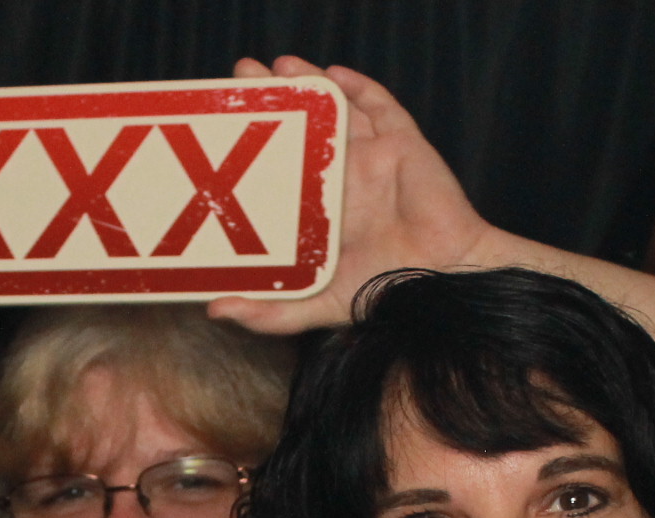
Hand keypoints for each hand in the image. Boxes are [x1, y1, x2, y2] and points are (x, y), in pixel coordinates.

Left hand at [208, 56, 490, 334]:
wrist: (440, 283)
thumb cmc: (383, 296)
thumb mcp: (315, 308)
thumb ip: (268, 313)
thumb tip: (214, 310)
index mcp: (320, 210)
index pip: (280, 166)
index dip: (253, 143)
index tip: (219, 123)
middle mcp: (344, 179)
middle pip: (303, 128)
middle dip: (273, 101)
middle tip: (240, 76)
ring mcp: (374, 160)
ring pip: (337, 111)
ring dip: (310, 84)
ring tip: (276, 67)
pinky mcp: (403, 145)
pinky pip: (382, 107)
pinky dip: (360, 87)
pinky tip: (334, 73)